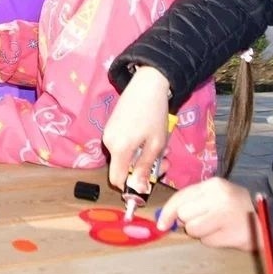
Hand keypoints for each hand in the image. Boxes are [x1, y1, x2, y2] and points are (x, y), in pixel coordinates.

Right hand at [102, 65, 172, 189]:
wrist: (146, 86)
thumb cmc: (154, 115)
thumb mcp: (156, 144)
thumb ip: (145, 167)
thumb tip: (138, 188)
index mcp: (119, 149)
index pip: (116, 180)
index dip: (130, 186)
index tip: (147, 182)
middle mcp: (108, 143)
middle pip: (122, 168)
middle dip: (142, 169)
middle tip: (164, 161)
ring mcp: (108, 134)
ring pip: (124, 156)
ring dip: (141, 156)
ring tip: (159, 145)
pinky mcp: (111, 127)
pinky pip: (122, 145)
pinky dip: (135, 147)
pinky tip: (147, 136)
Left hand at [155, 177, 256, 250]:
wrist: (271, 216)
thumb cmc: (236, 206)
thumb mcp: (215, 195)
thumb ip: (192, 202)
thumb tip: (165, 218)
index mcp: (212, 185)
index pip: (180, 197)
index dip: (167, 212)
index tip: (161, 224)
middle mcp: (218, 197)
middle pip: (184, 214)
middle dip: (188, 221)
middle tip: (205, 220)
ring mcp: (226, 215)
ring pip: (193, 229)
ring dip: (200, 232)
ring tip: (215, 227)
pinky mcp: (233, 233)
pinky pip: (207, 241)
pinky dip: (212, 240)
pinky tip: (224, 234)